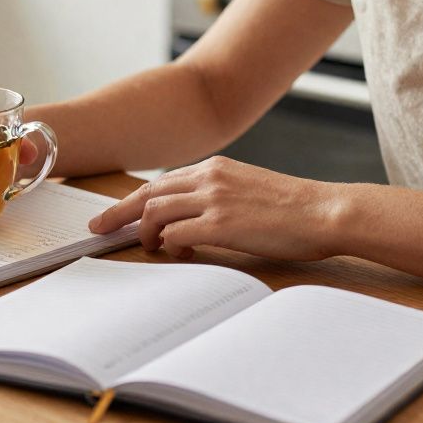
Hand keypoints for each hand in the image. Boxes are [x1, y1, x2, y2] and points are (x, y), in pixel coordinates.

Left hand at [87, 156, 336, 261]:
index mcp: (215, 168)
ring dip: (145, 233)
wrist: (325, 211)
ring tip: (149, 249)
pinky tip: (178, 254)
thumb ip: (217, 197)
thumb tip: (189, 221)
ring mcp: (214, 199)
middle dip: (118, 213)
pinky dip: (170, 245)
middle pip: (147, 194)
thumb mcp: (248, 190)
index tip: (112, 214)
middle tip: (97, 230)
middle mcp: (209, 177)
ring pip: (156, 212)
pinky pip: (177, 234)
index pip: (161, 183)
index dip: (132, 200)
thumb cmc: (293, 209)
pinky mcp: (222, 223)